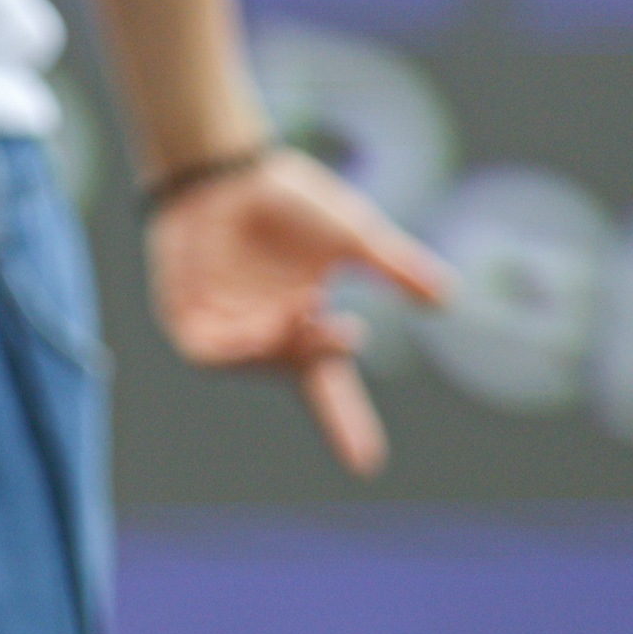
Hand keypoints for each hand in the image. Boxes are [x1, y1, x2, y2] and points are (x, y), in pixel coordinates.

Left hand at [146, 150, 450, 475]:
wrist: (229, 167)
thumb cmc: (291, 200)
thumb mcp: (355, 236)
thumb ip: (397, 268)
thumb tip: (448, 297)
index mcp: (308, 330)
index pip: (330, 389)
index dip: (347, 428)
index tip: (366, 465)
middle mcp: (267, 335)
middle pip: (298, 373)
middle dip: (319, 357)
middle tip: (337, 326)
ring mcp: (224, 324)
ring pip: (252, 363)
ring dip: (277, 348)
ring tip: (297, 309)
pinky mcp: (184, 310)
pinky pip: (203, 351)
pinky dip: (232, 347)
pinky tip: (256, 323)